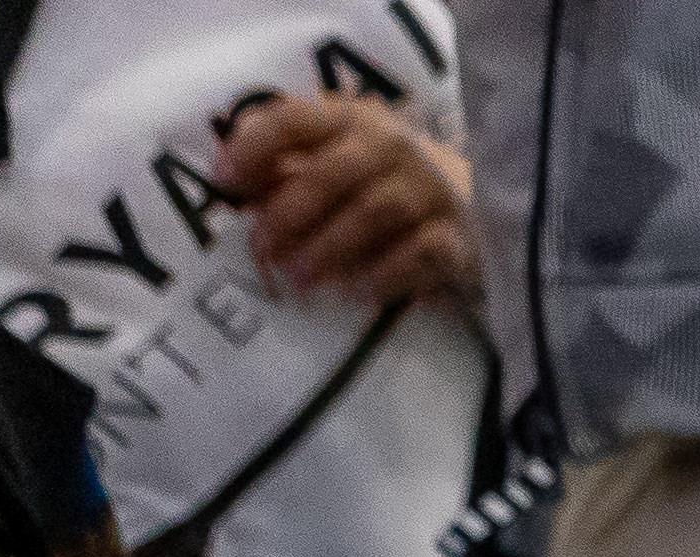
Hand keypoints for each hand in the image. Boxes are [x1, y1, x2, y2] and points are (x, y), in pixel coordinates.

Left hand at [220, 96, 476, 312]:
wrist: (475, 215)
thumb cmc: (386, 189)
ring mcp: (432, 190)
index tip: (224, 183)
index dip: (254, 148)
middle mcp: (394, 146)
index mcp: (353, 121)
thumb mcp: (338, 167)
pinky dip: (382, 275)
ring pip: (374, 212)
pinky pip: (419, 254)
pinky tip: (355, 293)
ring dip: (329, 248)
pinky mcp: (459, 236)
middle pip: (335, 172)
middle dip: (292, 212)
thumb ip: (290, 172)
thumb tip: (237, 191)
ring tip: (299, 279)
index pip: (295, 119)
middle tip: (263, 248)